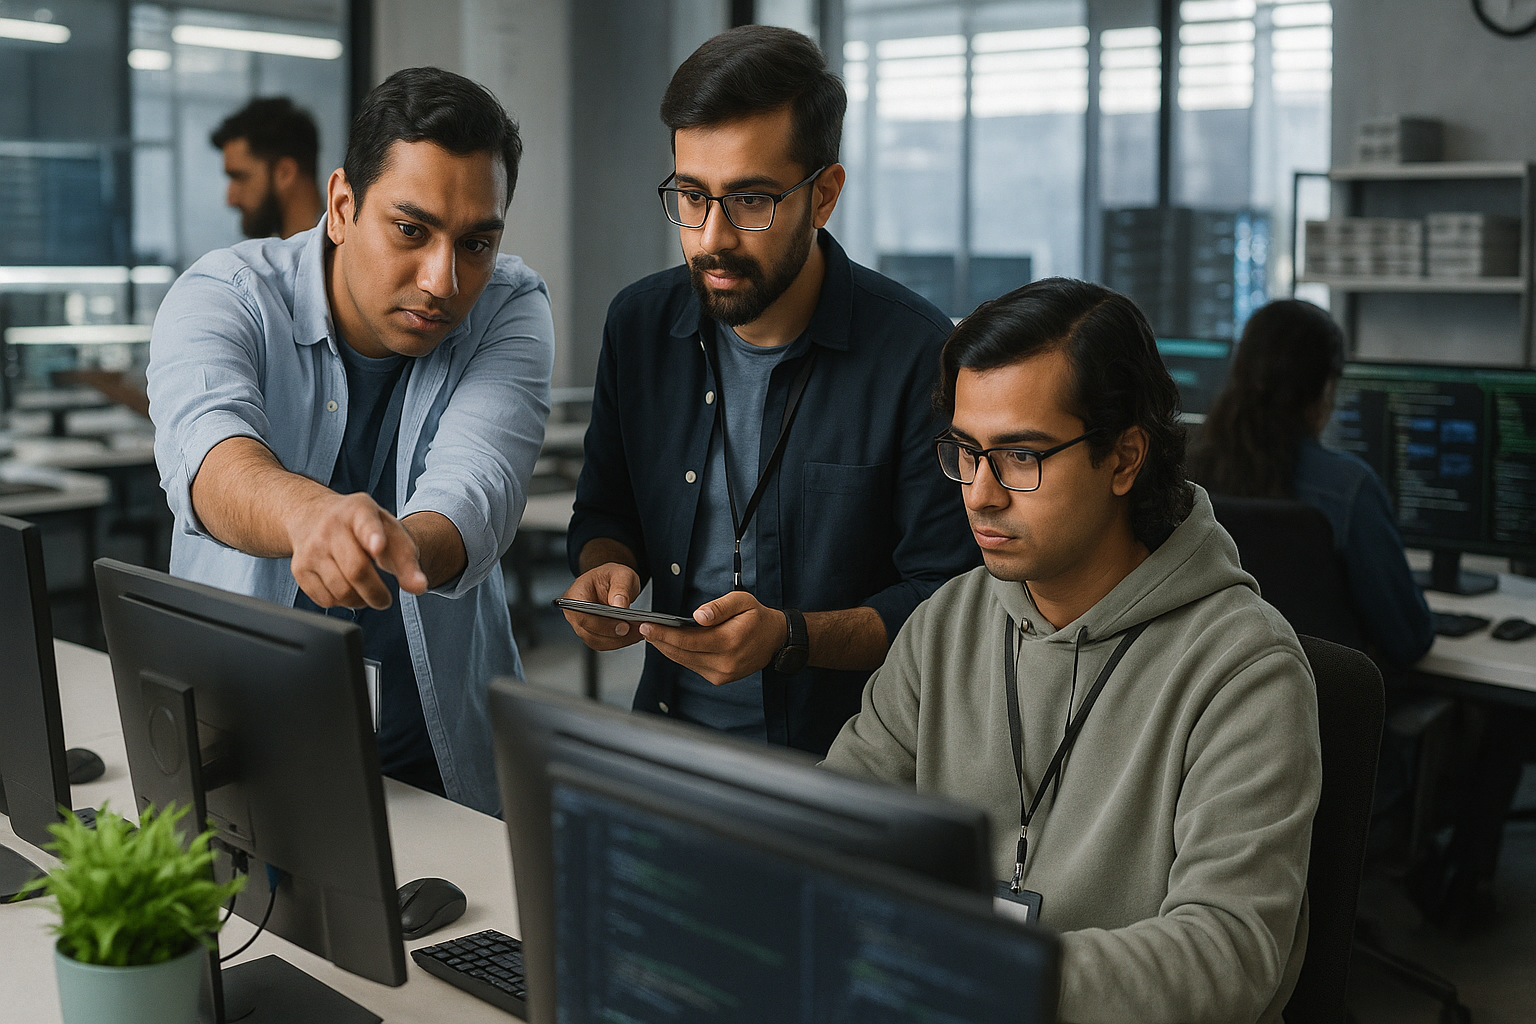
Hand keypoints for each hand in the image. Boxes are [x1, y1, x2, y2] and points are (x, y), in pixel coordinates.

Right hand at [286, 491, 427, 608]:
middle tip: (385, 598)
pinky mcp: (299, 568)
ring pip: (341, 590)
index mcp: (359, 510)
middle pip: (357, 570)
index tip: (379, 546)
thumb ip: (408, 559)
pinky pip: (325, 600)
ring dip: (361, 601)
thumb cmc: (362, 527)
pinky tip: (346, 588)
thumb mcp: (390, 531)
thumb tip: (419, 587)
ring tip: (367, 592)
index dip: (373, 536)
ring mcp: (311, 547)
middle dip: (377, 593)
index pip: (366, 524)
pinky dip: (342, 602)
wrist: (313, 515)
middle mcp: (331, 526)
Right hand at [560, 562, 645, 650]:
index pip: (583, 615)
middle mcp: (575, 613)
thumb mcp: (621, 575)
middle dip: (615, 634)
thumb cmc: (611, 576)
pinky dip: (620, 642)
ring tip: (640, 632)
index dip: (602, 624)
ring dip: (620, 641)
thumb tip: (619, 606)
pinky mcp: (592, 634)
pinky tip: (634, 635)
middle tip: (637, 630)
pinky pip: (604, 644)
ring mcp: (582, 626)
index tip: (623, 625)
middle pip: (590, 632)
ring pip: (598, 641)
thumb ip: (620, 588)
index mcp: (575, 595)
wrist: (611, 582)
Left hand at [639, 591, 788, 684]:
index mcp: (731, 641)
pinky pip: (693, 666)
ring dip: (667, 648)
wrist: (775, 640)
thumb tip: (697, 616)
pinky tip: (670, 644)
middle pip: (683, 653)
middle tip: (642, 629)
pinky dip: (680, 655)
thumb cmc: (756, 617)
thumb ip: (719, 607)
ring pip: (685, 661)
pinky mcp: (719, 679)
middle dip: (660, 641)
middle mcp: (726, 662)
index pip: (689, 640)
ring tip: (651, 635)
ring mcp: (722, 674)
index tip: (646, 627)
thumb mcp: (742, 601)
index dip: (665, 634)